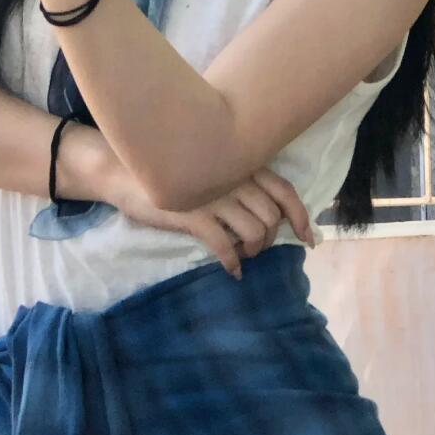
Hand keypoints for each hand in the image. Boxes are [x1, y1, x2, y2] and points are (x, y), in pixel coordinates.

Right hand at [108, 164, 317, 279]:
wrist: (126, 172)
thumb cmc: (173, 172)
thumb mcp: (212, 171)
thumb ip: (239, 183)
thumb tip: (270, 214)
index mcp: (241, 164)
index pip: (284, 191)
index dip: (301, 217)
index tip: (308, 239)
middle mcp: (232, 176)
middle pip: (271, 218)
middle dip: (270, 239)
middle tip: (256, 247)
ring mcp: (213, 194)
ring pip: (255, 232)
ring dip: (253, 250)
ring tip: (242, 255)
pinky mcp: (193, 213)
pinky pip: (225, 245)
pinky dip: (233, 262)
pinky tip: (232, 270)